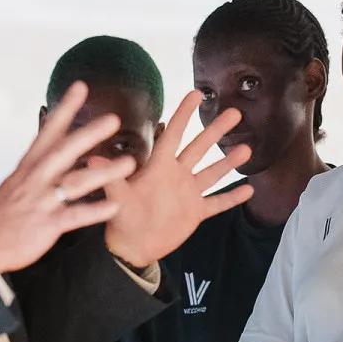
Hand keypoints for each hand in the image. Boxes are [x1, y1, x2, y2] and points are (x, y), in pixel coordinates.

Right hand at [0, 82, 138, 272]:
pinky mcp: (47, 224)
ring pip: (75, 182)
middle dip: (88, 133)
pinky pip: (75, 215)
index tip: (80, 87)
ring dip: (103, 172)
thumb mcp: (17, 181)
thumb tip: (57, 145)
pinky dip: (95, 210)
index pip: (48, 131)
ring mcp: (42, 201)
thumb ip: (39, 164)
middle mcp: (36, 179)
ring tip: (129, 164)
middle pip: (64, 150)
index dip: (64, 109)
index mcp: (29, 166)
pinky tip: (114, 205)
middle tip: (113, 119)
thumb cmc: (2, 214)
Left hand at [104, 95, 254, 268]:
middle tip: (234, 113)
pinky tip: (250, 189)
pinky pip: (217, 202)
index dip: (184, 114)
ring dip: (229, 161)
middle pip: (199, 148)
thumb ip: (112, 178)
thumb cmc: (121, 220)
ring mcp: (188, 193)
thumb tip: (92, 158)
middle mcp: (176, 175)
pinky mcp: (195, 212)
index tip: (195, 93)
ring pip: (212, 172)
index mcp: (159, 167)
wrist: (132, 248)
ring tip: (247, 148)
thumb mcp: (117, 197)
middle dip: (216, 130)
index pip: (174, 134)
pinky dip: (232, 197)